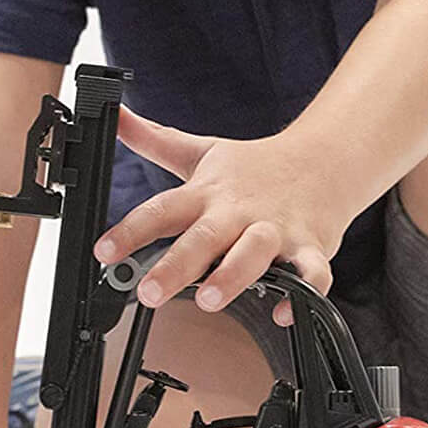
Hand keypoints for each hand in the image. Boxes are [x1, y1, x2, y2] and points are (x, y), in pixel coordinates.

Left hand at [94, 105, 347, 326]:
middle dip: (177, 265)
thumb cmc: (256, 167)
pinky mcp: (311, 246)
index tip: (103, 251)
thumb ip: (154, 139)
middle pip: (205, 237)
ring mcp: (276, 229)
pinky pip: (311, 274)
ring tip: (210, 300)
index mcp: (208, 193)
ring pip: (255, 252)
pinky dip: (302, 294)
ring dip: (233, 275)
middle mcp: (239, 211)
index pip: (163, 209)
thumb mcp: (201, 152)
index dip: (130, 230)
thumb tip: (116, 115)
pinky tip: (285, 312)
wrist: (324, 160)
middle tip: (149, 291)